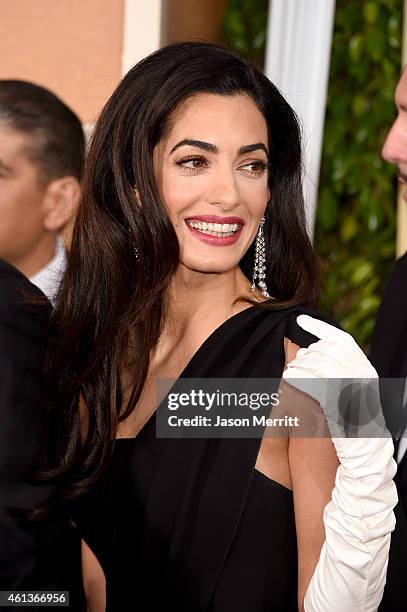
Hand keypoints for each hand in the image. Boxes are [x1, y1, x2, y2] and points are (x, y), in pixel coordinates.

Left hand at [282, 315, 386, 438]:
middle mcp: (363, 374)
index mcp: (364, 368)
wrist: (365, 449)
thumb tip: (301, 350)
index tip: (299, 319)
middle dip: (307, 354)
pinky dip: (301, 378)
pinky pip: (317, 383)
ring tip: (288, 374)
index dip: (319, 327)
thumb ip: (330, 369)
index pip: (342, 339)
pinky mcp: (342, 403)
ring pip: (321, 364)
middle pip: (329, 350)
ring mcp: (354, 388)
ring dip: (300, 366)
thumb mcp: (346, 389)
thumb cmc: (351, 420)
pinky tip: (289, 380)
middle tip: (294, 364)